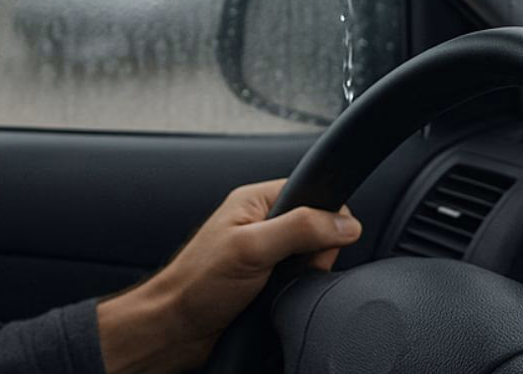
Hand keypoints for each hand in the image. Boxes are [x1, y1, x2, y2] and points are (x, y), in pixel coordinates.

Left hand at [95, 178, 360, 372]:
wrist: (177, 328)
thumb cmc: (198, 285)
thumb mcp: (252, 248)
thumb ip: (301, 229)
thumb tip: (345, 223)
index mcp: (256, 200)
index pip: (314, 194)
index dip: (326, 219)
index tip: (316, 244)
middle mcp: (262, 222)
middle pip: (319, 229)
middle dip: (315, 254)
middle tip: (286, 269)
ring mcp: (265, 252)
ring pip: (312, 257)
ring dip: (304, 275)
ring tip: (276, 286)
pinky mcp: (267, 279)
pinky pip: (300, 280)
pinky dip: (297, 290)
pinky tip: (277, 297)